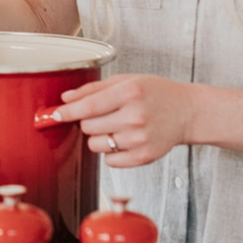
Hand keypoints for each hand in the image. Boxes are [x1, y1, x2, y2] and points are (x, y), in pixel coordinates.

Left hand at [50, 74, 197, 166]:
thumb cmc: (157, 93)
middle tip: (103, 114)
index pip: (88, 106)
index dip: (67, 112)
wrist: (187, 111)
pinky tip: (125, 139)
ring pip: (96, 145)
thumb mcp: (126, 80)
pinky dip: (111, 152)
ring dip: (99, 137)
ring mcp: (139, 139)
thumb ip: (93, 89)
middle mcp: (135, 117)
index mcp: (129, 93)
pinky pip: (110, 161)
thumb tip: (66, 98)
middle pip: (88, 126)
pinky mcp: (144, 157)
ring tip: (116, 126)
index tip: (55, 114)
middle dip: (88, 121)